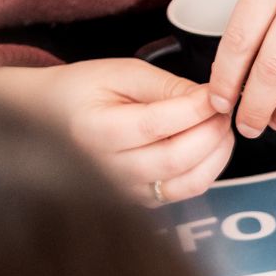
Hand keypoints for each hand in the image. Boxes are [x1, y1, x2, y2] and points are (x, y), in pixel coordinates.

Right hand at [0, 59, 231, 202]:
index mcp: (95, 131)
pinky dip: (208, 169)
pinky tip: (210, 146)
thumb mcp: (121, 73)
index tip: (218, 94)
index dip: (196, 110)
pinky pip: (185, 191)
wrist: (49, 119)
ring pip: (188, 182)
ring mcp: (124, 191)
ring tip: (222, 127)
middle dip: (212, 132)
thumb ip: (166, 87)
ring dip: (217, 154)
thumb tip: (210, 99)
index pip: (157, 125)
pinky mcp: (141, 202)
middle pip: (177, 158)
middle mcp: (107, 169)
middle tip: (225, 109)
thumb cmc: (83, 92)